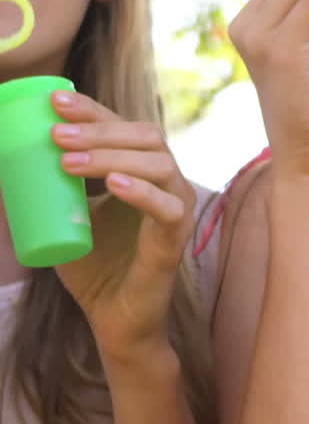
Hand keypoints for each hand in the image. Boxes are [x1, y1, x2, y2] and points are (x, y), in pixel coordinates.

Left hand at [50, 89, 195, 363]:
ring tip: (70, 162)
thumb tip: (7, 163)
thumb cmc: (94, 266)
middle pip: (143, 135)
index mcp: (141, 167)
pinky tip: (113, 185)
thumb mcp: (66, 217)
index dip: (91, 110)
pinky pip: (166, 207)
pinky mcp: (176, 237)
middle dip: (98, 129)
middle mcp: (165, 179)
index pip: (121, 126)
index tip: (55, 103)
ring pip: (157, 163)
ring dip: (111, 157)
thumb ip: (49, 190)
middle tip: (57, 133)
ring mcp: (176, 206)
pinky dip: (141, 192)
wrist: (114, 320)